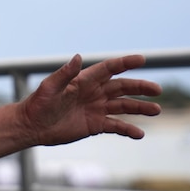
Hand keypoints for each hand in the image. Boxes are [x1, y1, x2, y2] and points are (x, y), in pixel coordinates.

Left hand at [19, 54, 161, 145]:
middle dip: (140, 87)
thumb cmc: (38, 103)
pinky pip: (116, 126)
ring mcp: (96, 109)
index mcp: (84, 80)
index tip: (142, 59)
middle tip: (157, 90)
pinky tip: (140, 134)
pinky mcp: (95, 125)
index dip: (125, 63)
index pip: (109, 69)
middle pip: (122, 87)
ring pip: (123, 106)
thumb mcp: (50, 87)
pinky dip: (128, 129)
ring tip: (157, 110)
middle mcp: (93, 93)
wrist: (32, 125)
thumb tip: (77, 56)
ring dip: (140, 108)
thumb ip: (64, 74)